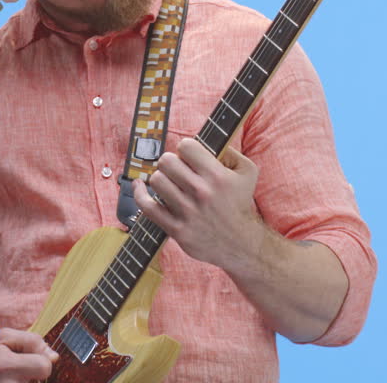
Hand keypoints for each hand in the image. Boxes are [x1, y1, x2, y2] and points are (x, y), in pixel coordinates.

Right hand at [0, 328, 57, 382]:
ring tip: (14, 379)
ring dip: (29, 381)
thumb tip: (53, 357)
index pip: (44, 367)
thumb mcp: (5, 338)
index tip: (31, 361)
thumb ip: (32, 341)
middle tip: (20, 373)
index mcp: (4, 366)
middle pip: (41, 381)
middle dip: (35, 375)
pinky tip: (14, 382)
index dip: (42, 361)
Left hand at [132, 138, 265, 272]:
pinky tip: (139, 186)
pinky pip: (147, 207)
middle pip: (167, 161)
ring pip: (156, 180)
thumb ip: (231, 152)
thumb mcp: (247, 172)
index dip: (186, 149)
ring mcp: (187, 212)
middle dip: (171, 162)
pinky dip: (139, 194)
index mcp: (217, 176)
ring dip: (161, 178)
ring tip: (169, 183)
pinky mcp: (177, 229)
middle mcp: (201, 193)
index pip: (186, 146)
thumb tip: (209, 143)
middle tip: (177, 171)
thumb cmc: (240, 203)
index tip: (189, 158)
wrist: (240, 243)